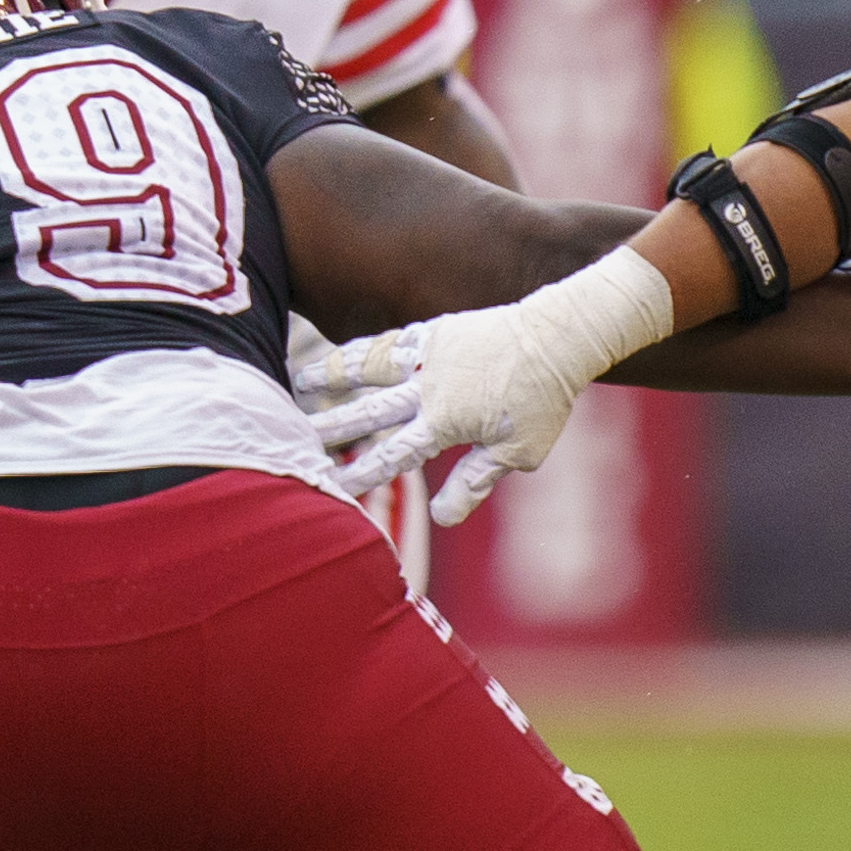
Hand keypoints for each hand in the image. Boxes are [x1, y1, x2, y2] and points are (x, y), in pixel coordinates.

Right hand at [293, 253, 678, 524]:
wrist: (557, 337)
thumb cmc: (543, 400)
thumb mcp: (519, 452)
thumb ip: (475, 482)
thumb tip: (440, 519)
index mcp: (446, 422)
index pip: (395, 455)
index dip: (363, 473)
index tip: (333, 488)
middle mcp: (429, 389)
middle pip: (368, 411)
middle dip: (330, 427)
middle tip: (293, 436)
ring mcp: (429, 356)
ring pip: (369, 367)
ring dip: (332, 375)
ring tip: (296, 382)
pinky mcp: (436, 331)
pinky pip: (390, 341)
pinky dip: (363, 349)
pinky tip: (344, 354)